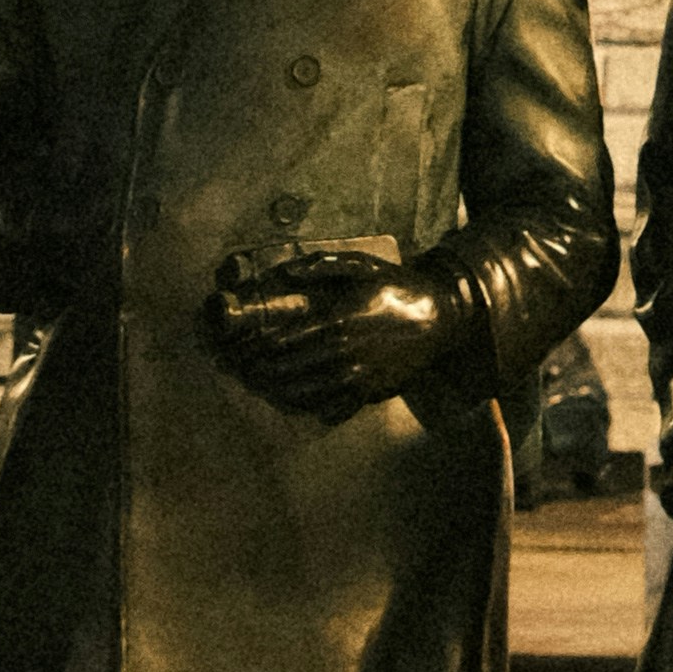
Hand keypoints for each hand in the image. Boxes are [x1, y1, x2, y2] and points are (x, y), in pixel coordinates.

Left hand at [208, 246, 456, 424]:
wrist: (439, 316)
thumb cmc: (396, 286)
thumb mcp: (362, 264)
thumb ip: (322, 265)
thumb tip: (285, 272)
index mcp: (337, 320)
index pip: (281, 342)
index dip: (251, 348)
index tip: (233, 347)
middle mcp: (342, 353)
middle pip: (284, 371)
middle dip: (254, 371)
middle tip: (233, 368)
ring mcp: (355, 378)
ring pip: (300, 393)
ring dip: (271, 391)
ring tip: (253, 384)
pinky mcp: (367, 393)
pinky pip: (325, 407)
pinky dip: (301, 405)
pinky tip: (288, 397)